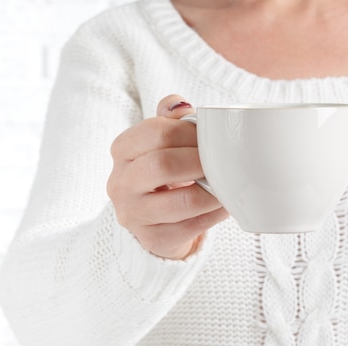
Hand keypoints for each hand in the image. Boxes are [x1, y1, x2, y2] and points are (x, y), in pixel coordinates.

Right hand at [107, 95, 227, 259]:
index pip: (155, 132)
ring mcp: (134, 214)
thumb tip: (182, 105)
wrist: (155, 221)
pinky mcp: (153, 239)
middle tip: (221, 161)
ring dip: (213, 191)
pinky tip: (225, 204)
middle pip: (163, 165)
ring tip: (228, 184)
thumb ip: (169, 119)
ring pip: (183, 201)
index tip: (209, 136)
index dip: (189, 132)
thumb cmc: (164, 174)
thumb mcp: (160, 143)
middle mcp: (120, 183)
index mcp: (122, 150)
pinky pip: (193, 226)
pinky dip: (215, 214)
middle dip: (200, 161)